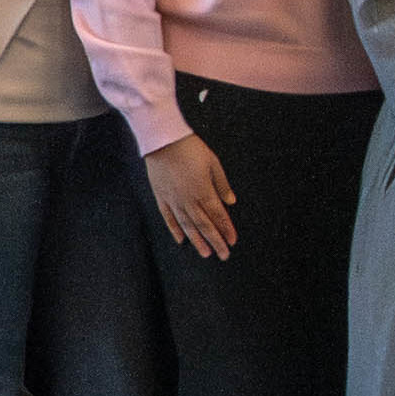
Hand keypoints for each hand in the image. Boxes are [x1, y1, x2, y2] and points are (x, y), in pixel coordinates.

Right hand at [145, 132, 240, 260]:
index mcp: (204, 191)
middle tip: (223, 255)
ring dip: (198, 241)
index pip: (218, 216)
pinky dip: (175, 230)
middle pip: (204, 225)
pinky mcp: (161, 197)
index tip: (233, 241)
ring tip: (205, 253)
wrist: (163, 140)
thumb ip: (222, 184)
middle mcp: (189, 200)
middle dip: (215, 241)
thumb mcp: (213, 163)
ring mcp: (174, 200)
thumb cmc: (190, 148)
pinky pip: (169, 218)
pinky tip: (181, 240)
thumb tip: (231, 201)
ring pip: (187, 226)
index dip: (226, 229)